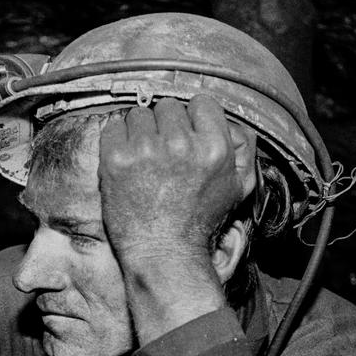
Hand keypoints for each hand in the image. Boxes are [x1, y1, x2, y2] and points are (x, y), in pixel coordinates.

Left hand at [97, 94, 254, 266]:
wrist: (163, 253)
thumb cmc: (199, 223)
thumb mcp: (237, 187)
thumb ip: (243, 148)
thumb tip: (231, 122)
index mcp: (214, 147)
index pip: (202, 102)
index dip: (193, 119)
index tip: (186, 136)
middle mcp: (181, 144)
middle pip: (168, 106)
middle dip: (165, 127)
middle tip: (164, 154)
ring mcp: (146, 150)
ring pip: (139, 115)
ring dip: (140, 133)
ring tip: (145, 160)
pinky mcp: (117, 159)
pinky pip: (113, 128)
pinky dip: (116, 141)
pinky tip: (127, 162)